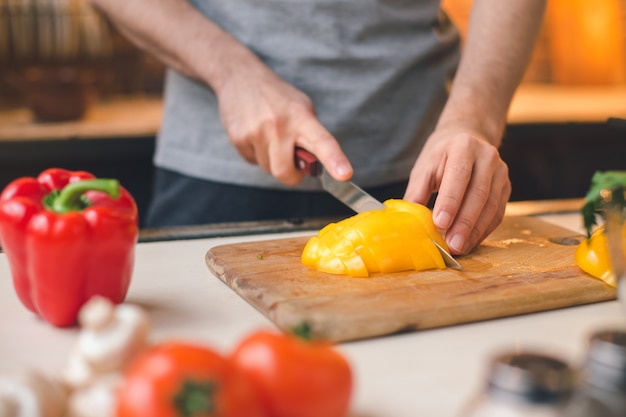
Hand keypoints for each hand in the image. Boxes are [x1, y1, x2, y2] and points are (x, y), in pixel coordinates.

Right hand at [216, 63, 351, 184]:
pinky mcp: (238, 138)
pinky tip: (255, 134)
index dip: (335, 160)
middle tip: (291, 162)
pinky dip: (255, 154)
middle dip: (290, 174)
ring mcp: (257, 132)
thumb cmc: (278, 98)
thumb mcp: (302, 107)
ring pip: (268, 168)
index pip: (323, 142)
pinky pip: (252, 162)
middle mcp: (280, 125)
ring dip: (271, 160)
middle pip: (285, 172)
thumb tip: (315, 165)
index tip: (344, 175)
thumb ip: (311, 135)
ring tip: (268, 136)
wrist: (240, 76)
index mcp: (302, 117)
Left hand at [404, 126, 510, 254]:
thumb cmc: (442, 155)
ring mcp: (500, 172)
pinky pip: (497, 213)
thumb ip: (416, 193)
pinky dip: (483, 231)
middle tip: (452, 245)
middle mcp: (487, 157)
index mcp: (463, 147)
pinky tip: (470, 242)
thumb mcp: (424, 167)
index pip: (458, 176)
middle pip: (478, 194)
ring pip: (491, 206)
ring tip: (459, 248)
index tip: (440, 223)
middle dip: (464, 223)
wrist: (468, 137)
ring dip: (475, 231)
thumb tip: (409, 222)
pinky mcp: (506, 187)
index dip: (450, 202)